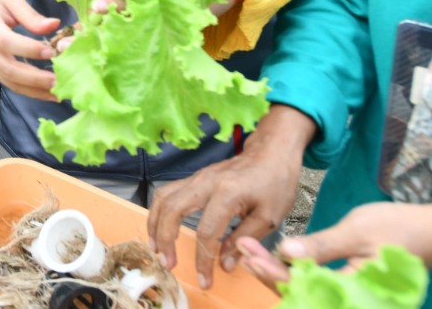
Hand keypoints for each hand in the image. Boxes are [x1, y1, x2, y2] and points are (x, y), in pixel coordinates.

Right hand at [0, 0, 62, 98]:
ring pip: (8, 81)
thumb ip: (31, 15)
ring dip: (34, 89)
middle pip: (7, 68)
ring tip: (58, 91)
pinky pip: (9, 83)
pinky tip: (47, 92)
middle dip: (34, 78)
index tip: (52, 52)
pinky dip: (29, 90)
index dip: (28, 49)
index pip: (6, 41)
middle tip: (59, 80)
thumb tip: (55, 25)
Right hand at [147, 103, 314, 288]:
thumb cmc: (276, 183)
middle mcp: (205, 183)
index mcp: (227, 193)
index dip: (203, 260)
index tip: (204, 280)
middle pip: (172, 210)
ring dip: (156, 225)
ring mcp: (196, 177)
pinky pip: (167, 193)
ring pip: (163, 198)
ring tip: (157, 248)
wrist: (271, 152)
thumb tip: (224, 264)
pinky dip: (160, 212)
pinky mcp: (194, 178)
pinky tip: (161, 229)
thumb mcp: (270, 217)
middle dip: (165, 239)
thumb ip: (245, 240)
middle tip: (167, 263)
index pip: (206, 232)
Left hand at [239, 182, 431, 288]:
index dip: (271, 272)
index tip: (248, 251)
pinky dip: (297, 272)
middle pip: (301, 295)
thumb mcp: (356, 232)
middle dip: (268, 273)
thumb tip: (286, 253)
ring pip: (307, 292)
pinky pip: (318, 286)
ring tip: (252, 250)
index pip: (303, 289)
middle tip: (241, 247)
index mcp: (355, 295)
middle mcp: (353, 302)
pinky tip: (279, 257)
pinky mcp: (351, 289)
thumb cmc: (400, 229)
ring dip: (279, 273)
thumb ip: (321, 247)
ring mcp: (353, 298)